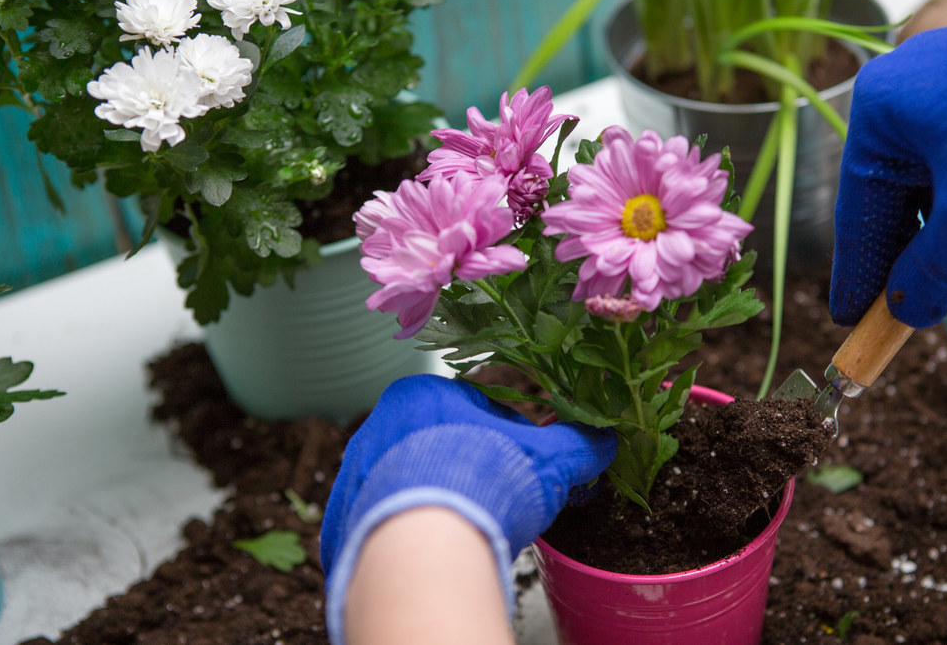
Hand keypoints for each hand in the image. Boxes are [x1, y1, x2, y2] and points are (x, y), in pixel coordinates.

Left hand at [320, 375, 615, 640]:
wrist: (422, 547)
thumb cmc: (485, 485)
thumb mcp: (549, 460)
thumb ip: (578, 444)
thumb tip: (605, 440)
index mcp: (422, 394)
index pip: (477, 409)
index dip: (511, 440)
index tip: (525, 469)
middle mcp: (378, 426)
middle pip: (440, 446)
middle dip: (472, 471)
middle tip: (502, 502)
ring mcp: (355, 475)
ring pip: (410, 484)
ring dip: (440, 502)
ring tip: (469, 531)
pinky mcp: (341, 523)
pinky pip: (382, 525)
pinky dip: (409, 536)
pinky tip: (435, 552)